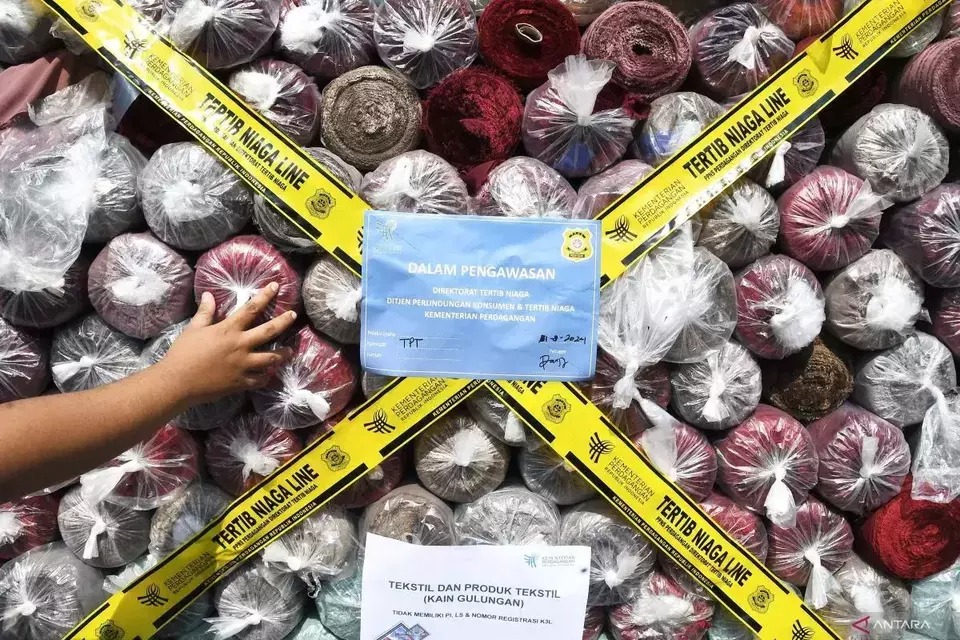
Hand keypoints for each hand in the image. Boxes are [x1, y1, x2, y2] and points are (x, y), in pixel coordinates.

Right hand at [160, 283, 296, 403]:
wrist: (178, 382)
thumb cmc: (183, 353)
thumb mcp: (193, 329)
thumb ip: (205, 312)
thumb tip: (209, 294)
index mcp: (229, 330)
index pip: (252, 308)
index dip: (265, 296)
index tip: (276, 286)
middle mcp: (241, 345)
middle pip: (269, 331)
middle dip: (284, 321)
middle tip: (294, 315)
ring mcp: (243, 365)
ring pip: (271, 358)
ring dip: (282, 354)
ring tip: (289, 351)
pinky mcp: (241, 382)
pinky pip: (260, 379)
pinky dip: (266, 377)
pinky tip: (269, 375)